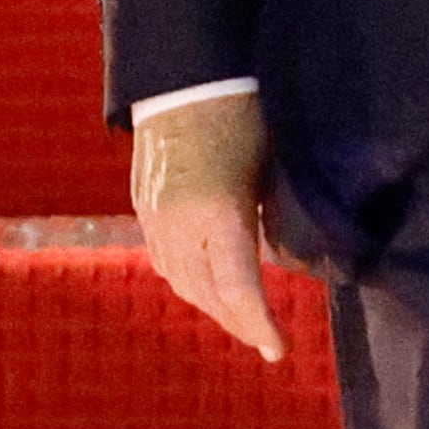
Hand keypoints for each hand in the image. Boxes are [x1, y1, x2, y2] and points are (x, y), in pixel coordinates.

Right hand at [130, 91, 288, 363]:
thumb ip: (274, 218)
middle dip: (238, 322)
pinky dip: (191, 281)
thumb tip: (283, 260)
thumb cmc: (246, 113)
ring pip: (181, 282)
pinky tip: (212, 286)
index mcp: (217, 212)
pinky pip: (164, 261)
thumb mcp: (272, 167)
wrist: (186, 76)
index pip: (237, 288)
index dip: (257, 324)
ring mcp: (155, 217)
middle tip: (267, 341)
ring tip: (244, 320)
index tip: (277, 351)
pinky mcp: (144, 208)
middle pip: (207, 293)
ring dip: (213, 305)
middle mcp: (178, 223)